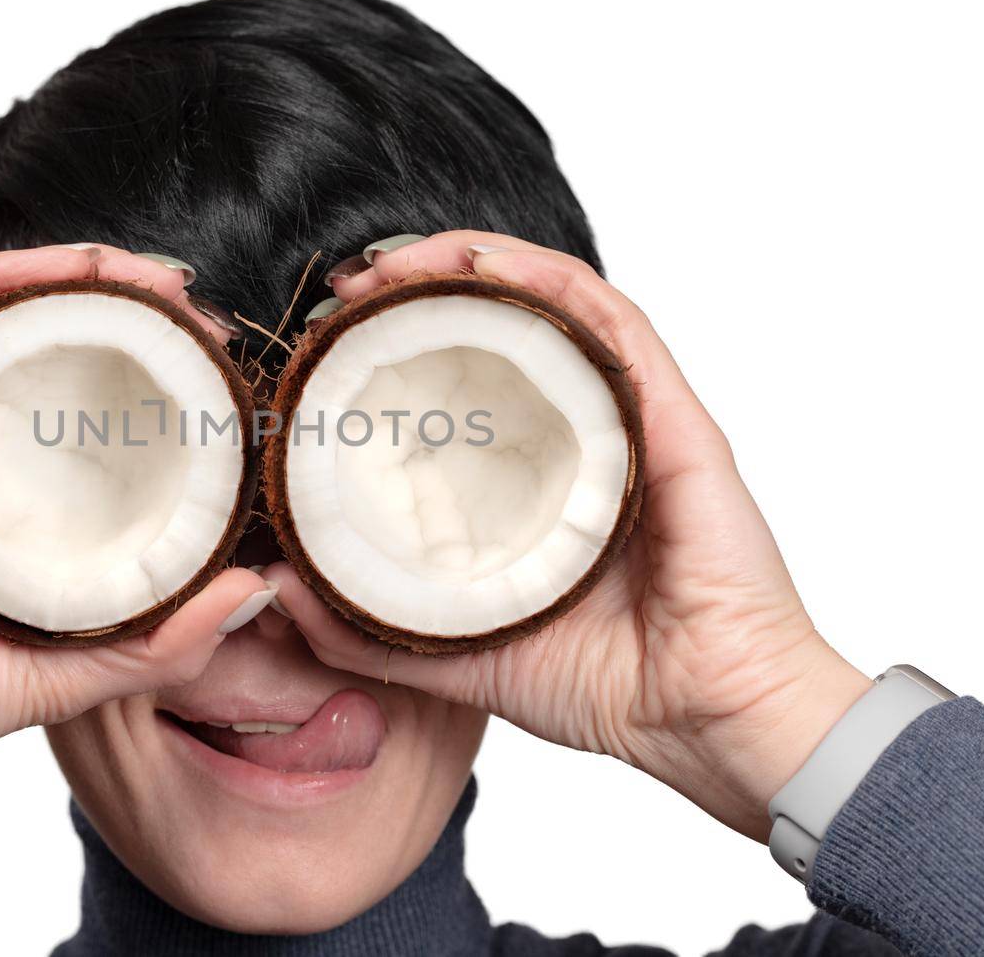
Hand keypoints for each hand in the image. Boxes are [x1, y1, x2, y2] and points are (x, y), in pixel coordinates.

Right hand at [0, 245, 267, 843]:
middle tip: (200, 319)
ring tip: (154, 278)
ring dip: (79, 281)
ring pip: (0, 317)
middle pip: (51, 354)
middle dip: (132, 321)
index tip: (220, 382)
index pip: (86, 423)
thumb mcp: (64, 673)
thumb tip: (253, 592)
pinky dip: (4, 281)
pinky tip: (72, 268)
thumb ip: (158, 643)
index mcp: (1, 506)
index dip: (157, 390)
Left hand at [271, 230, 871, 839]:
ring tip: (404, 261)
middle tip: (354, 287)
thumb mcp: (458, 654)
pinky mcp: (674, 421)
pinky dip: (550, 284)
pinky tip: (490, 265)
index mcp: (541, 476)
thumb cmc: (607, 687)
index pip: (473, 377)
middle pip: (509, 325)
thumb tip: (278, 589)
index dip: (403, 340)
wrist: (705, 722)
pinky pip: (613, 327)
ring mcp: (633, 420)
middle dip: (428, 286)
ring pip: (557, 306)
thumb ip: (368, 628)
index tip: (332, 334)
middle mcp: (587, 432)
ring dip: (478, 265)